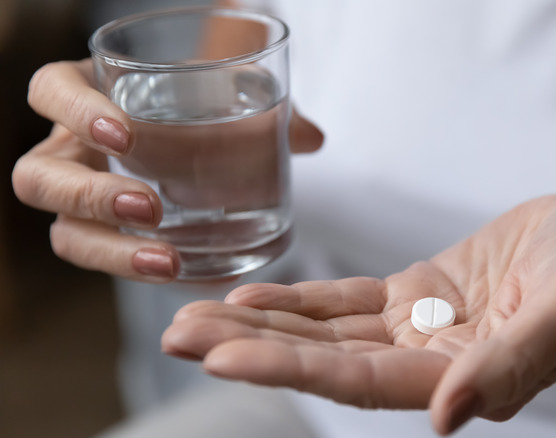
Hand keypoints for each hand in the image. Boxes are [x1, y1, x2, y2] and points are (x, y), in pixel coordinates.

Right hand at [12, 59, 323, 282]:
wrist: (194, 124)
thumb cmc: (199, 101)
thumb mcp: (227, 92)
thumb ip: (268, 109)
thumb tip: (312, 139)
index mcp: (89, 96)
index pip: (51, 90)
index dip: (75, 112)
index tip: (126, 136)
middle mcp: (71, 149)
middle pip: (39, 177)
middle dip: (87, 197)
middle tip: (148, 208)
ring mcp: (82, 196)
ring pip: (64, 232)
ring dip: (109, 250)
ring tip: (166, 260)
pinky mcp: (105, 234)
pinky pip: (103, 260)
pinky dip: (137, 271)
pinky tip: (186, 277)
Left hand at [162, 193, 555, 432]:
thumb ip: (512, 366)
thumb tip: (447, 420)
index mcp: (463, 377)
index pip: (360, 382)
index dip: (290, 368)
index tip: (221, 357)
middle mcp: (430, 362)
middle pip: (326, 361)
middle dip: (251, 350)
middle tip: (175, 338)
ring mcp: (421, 327)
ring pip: (328, 332)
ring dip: (262, 325)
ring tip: (194, 318)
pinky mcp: (421, 292)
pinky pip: (351, 301)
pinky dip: (303, 300)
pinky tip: (255, 297)